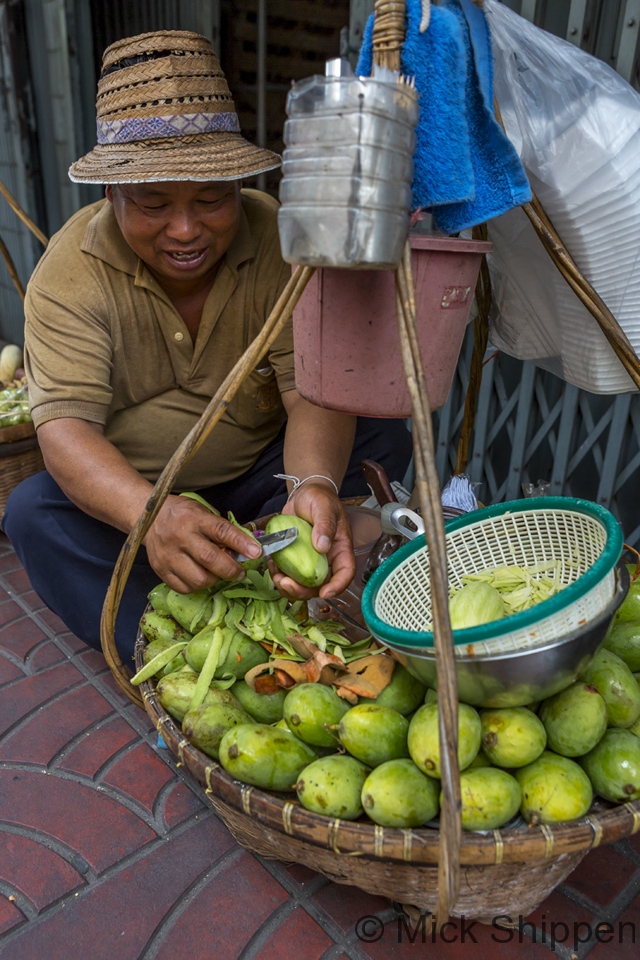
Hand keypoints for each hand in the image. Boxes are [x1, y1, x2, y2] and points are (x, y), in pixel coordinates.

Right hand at [144, 495, 261, 592]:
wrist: (149, 517)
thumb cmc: (183, 514)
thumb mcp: (203, 512)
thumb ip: (221, 529)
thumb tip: (247, 548)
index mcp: (194, 518)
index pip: (221, 531)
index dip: (241, 543)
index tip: (256, 552)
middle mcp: (180, 536)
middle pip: (210, 559)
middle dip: (231, 569)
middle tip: (240, 572)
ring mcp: (168, 555)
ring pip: (198, 578)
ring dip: (215, 579)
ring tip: (217, 573)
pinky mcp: (160, 570)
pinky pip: (185, 587)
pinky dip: (198, 586)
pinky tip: (201, 576)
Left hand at [269, 481, 355, 600]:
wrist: (304, 495)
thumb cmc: (319, 499)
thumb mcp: (324, 507)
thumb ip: (325, 524)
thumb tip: (322, 545)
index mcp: (340, 549)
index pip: (345, 573)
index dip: (337, 586)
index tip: (324, 593)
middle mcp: (326, 560)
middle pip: (320, 585)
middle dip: (303, 591)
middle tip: (286, 583)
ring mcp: (309, 562)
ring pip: (303, 586)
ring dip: (288, 588)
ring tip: (275, 577)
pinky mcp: (295, 560)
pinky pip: (288, 575)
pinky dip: (279, 576)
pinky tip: (271, 566)